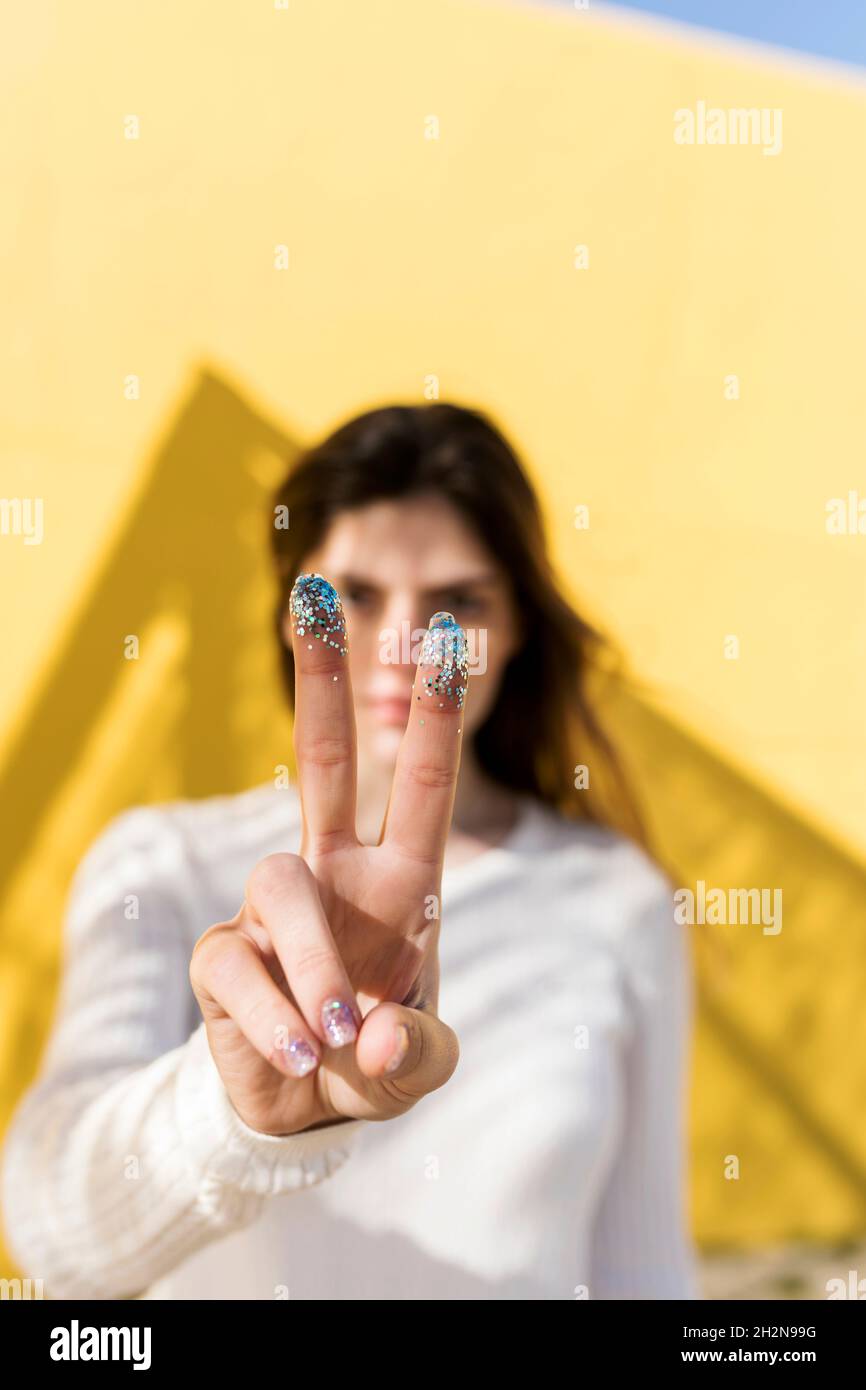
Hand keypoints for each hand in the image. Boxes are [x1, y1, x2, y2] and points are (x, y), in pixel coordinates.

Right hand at [189, 574, 469, 1136]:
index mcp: (402, 882)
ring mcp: (274, 908)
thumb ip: (420, 1057)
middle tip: (315, 595)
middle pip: (323, 759)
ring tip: (336, 1034)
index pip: (422, 784)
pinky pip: (239, 966)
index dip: (433, 713)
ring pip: (281, 882)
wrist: (306, 1107)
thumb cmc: (377, 1059)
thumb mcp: (420, 1067)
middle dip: (322, 678)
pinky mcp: (224, 954)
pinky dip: (274, 1015)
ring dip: (316, 961)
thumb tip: (377, 1035)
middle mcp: (335, 874)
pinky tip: (299, 1052)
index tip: (447, 635)